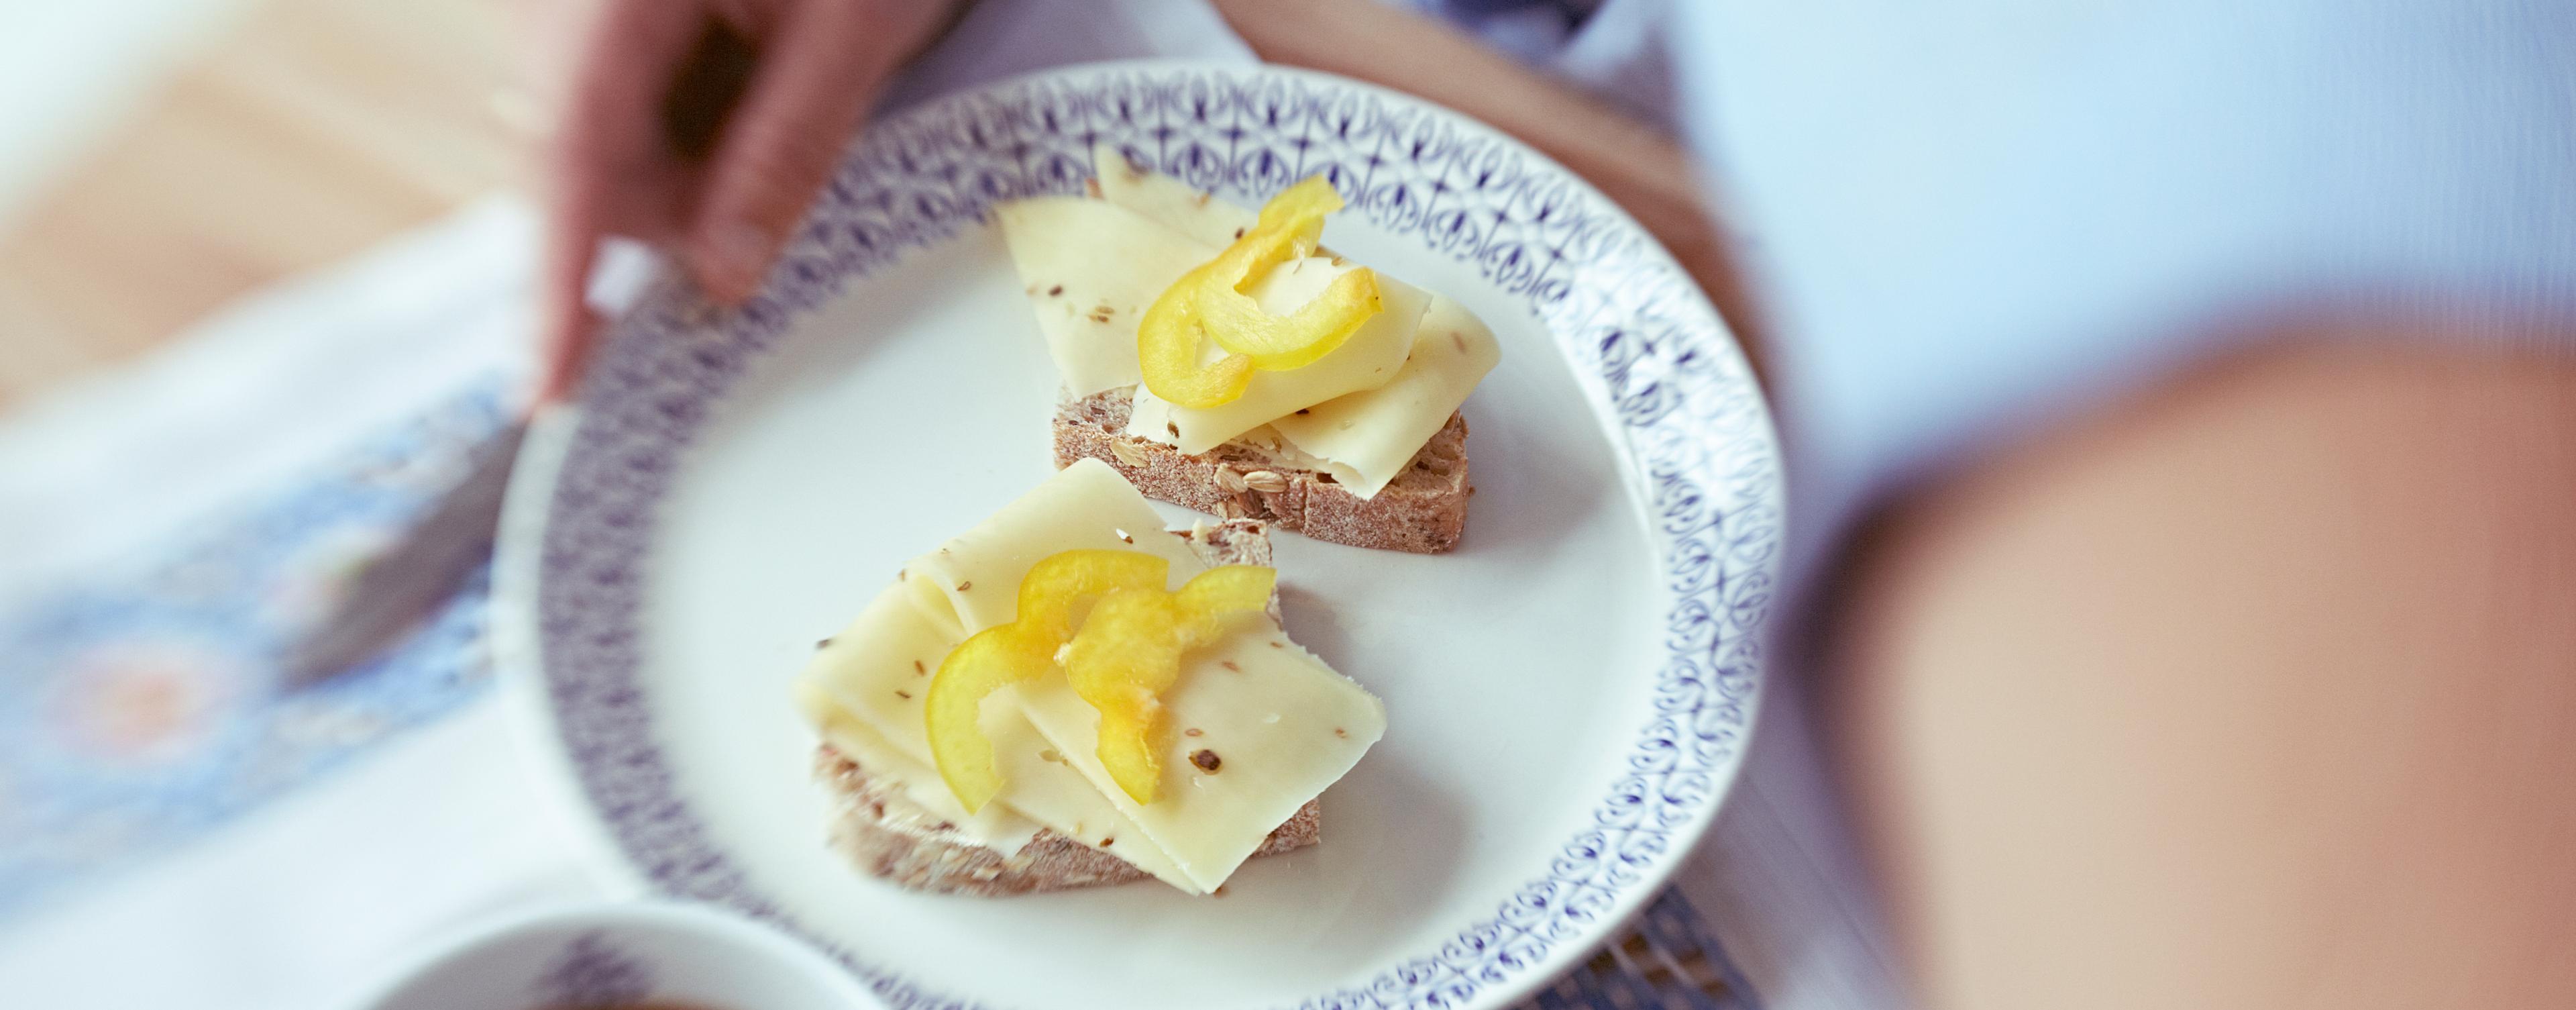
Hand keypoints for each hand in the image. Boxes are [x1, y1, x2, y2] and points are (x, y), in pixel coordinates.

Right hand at [540, 0, 961, 400]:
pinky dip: (696, 130)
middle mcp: (566, 11)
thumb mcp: (850, 30)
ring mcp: (575, 16)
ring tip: (791, 80)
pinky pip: (629, 112)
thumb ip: (785, 152)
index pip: (567, 165)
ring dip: (697, 169)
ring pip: (611, 152)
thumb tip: (723, 278)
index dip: (556, 286)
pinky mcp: (601, 25)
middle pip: (589, 171)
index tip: (546, 388)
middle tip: (790, 168)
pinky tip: (759, 77)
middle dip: (684, 211)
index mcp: (612, 2)